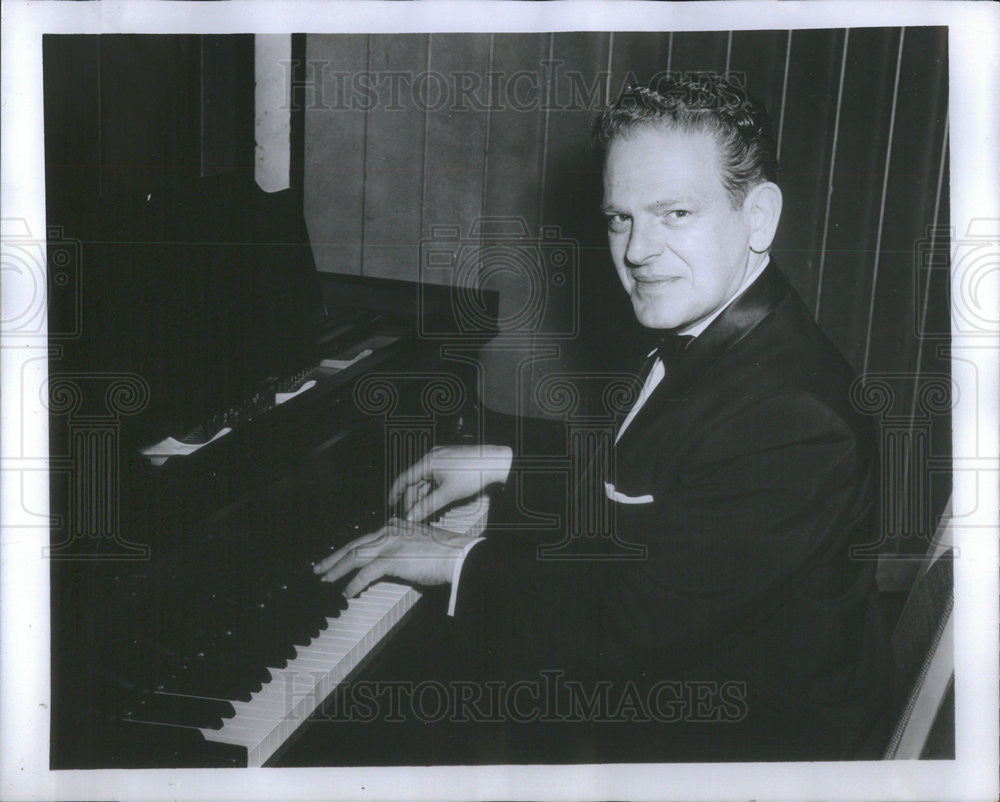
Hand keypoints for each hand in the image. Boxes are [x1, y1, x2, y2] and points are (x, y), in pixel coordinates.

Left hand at [312, 517, 476, 597]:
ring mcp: (389, 544)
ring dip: (337, 570)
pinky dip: (354, 584)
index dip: (346, 550)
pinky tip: (347, 592)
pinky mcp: (392, 559)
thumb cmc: (444, 552)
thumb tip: (389, 565)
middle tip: (319, 568)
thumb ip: (402, 550)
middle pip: (353, 546)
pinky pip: (366, 573)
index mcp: (394, 527)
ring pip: (354, 557)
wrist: (457, 555)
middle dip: (334, 558)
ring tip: (326, 580)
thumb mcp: (418, 545)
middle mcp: (388, 532)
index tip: (335, 559)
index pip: (363, 539)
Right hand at [388, 444, 511, 520]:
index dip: (396, 492)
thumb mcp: (448, 493)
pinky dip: (433, 490)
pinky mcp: (451, 462)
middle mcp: (432, 457)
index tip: (390, 504)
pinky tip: (434, 503)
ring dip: (424, 497)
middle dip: (413, 499)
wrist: (496, 462)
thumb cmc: (473, 474)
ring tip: (423, 514)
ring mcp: (442, 459)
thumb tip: (411, 517)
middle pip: (416, 481)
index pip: (405, 478)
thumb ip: (427, 506)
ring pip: (426, 480)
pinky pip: (436, 477)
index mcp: (428, 461)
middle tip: (412, 517)